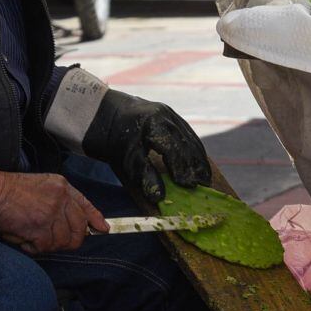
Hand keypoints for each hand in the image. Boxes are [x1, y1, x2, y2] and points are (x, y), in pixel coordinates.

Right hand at [0, 169, 106, 254]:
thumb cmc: (10, 190)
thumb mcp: (41, 185)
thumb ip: (58, 199)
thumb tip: (72, 220)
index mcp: (62, 187)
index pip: (85, 205)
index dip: (94, 219)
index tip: (102, 229)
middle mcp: (61, 199)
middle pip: (78, 229)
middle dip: (70, 241)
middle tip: (54, 242)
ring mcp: (51, 214)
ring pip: (62, 241)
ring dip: (46, 245)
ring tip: (31, 238)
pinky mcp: (40, 228)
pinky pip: (44, 247)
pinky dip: (32, 248)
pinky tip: (23, 240)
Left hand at [81, 92, 209, 202]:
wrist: (105, 113)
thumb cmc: (114, 139)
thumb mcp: (126, 159)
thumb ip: (144, 176)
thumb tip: (159, 197)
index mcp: (153, 124)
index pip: (173, 149)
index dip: (182, 168)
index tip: (189, 185)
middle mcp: (165, 116)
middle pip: (186, 143)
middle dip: (196, 165)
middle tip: (204, 184)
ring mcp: (170, 114)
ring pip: (190, 138)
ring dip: (199, 158)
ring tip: (205, 177)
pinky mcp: (172, 115)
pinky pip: (188, 134)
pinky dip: (195, 149)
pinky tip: (198, 162)